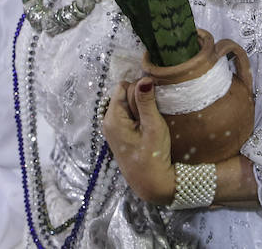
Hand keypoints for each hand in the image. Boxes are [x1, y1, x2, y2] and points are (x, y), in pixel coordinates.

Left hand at [101, 78, 175, 204]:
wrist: (151, 183)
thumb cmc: (153, 156)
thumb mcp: (153, 127)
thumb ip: (147, 103)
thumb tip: (144, 79)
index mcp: (113, 118)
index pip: (124, 86)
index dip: (140, 89)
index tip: (153, 103)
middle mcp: (108, 120)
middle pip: (124, 93)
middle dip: (140, 99)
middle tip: (151, 118)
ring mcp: (113, 127)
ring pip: (128, 103)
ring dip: (141, 107)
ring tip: (150, 123)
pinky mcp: (120, 132)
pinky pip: (129, 113)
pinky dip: (139, 115)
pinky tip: (147, 126)